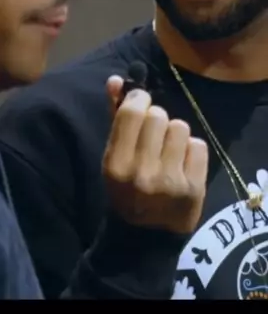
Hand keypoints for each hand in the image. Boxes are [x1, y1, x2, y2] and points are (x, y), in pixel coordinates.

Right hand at [102, 76, 207, 234]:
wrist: (146, 234)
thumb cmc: (127, 188)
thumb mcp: (114, 156)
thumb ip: (115, 116)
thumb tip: (115, 79)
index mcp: (116, 164)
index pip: (132, 112)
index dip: (139, 99)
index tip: (140, 103)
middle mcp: (142, 172)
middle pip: (158, 115)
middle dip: (157, 120)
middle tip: (153, 137)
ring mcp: (170, 181)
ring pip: (180, 127)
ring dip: (174, 134)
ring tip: (168, 151)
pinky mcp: (194, 187)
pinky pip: (198, 145)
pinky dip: (191, 150)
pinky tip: (182, 164)